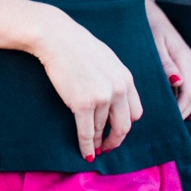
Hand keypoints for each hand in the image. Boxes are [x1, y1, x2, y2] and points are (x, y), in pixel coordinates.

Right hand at [31, 8, 142, 160]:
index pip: (134, 112)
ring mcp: (101, 97)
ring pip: (101, 129)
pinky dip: (86, 145)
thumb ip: (115, 79)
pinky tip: (85, 152)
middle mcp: (118, 89)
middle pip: (123, 126)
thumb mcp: (107, 59)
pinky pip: (87, 132)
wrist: (56, 37)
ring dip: (97, 141)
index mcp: (126, 78)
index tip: (117, 132)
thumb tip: (115, 99)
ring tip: (93, 148)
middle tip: (107, 147)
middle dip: (115, 140)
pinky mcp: (82, 103)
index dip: (125, 126)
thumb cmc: (77, 45)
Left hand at [145, 0, 190, 118]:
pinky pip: (182, 85)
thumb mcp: (155, 43)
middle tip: (163, 126)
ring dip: (179, 105)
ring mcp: (185, 63)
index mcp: (186, 60)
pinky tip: (161, 102)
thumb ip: (166, 63)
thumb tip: (178, 82)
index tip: (167, 122)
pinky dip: (176, 96)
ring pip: (189, 92)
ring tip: (161, 117)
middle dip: (181, 112)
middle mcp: (189, 63)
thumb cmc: (147, 24)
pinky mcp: (178, 63)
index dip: (181, 111)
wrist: (145, 8)